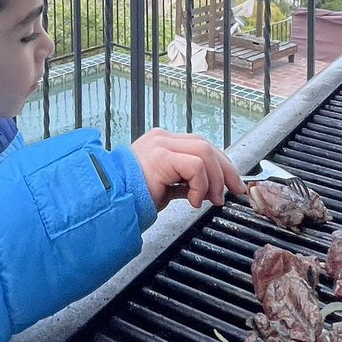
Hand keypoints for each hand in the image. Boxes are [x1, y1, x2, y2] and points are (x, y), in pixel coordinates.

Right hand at [130, 128, 246, 210]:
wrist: (110, 202)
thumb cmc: (131, 197)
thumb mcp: (165, 188)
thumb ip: (184, 182)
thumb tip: (208, 189)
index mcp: (163, 143)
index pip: (201, 146)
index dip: (221, 164)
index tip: (231, 183)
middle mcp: (162, 139)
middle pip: (206, 145)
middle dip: (225, 170)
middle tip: (231, 191)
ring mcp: (161, 144)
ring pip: (205, 152)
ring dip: (214, 179)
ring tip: (211, 199)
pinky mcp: (161, 156)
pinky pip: (195, 166)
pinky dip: (201, 185)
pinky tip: (193, 200)